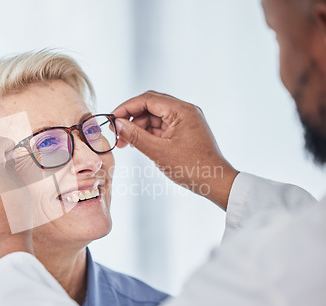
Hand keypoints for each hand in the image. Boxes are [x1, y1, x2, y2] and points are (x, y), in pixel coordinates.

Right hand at [113, 91, 238, 209]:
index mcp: (182, 110)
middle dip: (131, 118)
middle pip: (150, 105)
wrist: (216, 182)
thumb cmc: (192, 167)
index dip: (126, 107)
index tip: (112, 118)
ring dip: (138, 127)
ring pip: (154, 116)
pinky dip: (148, 133)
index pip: (147, 99)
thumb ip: (136, 136)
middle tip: (116, 132)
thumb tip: (118, 124)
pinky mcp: (184, 131)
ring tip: (125, 143)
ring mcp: (185, 120)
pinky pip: (161, 126)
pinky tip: (137, 143)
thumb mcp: (158, 152)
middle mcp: (185, 111)